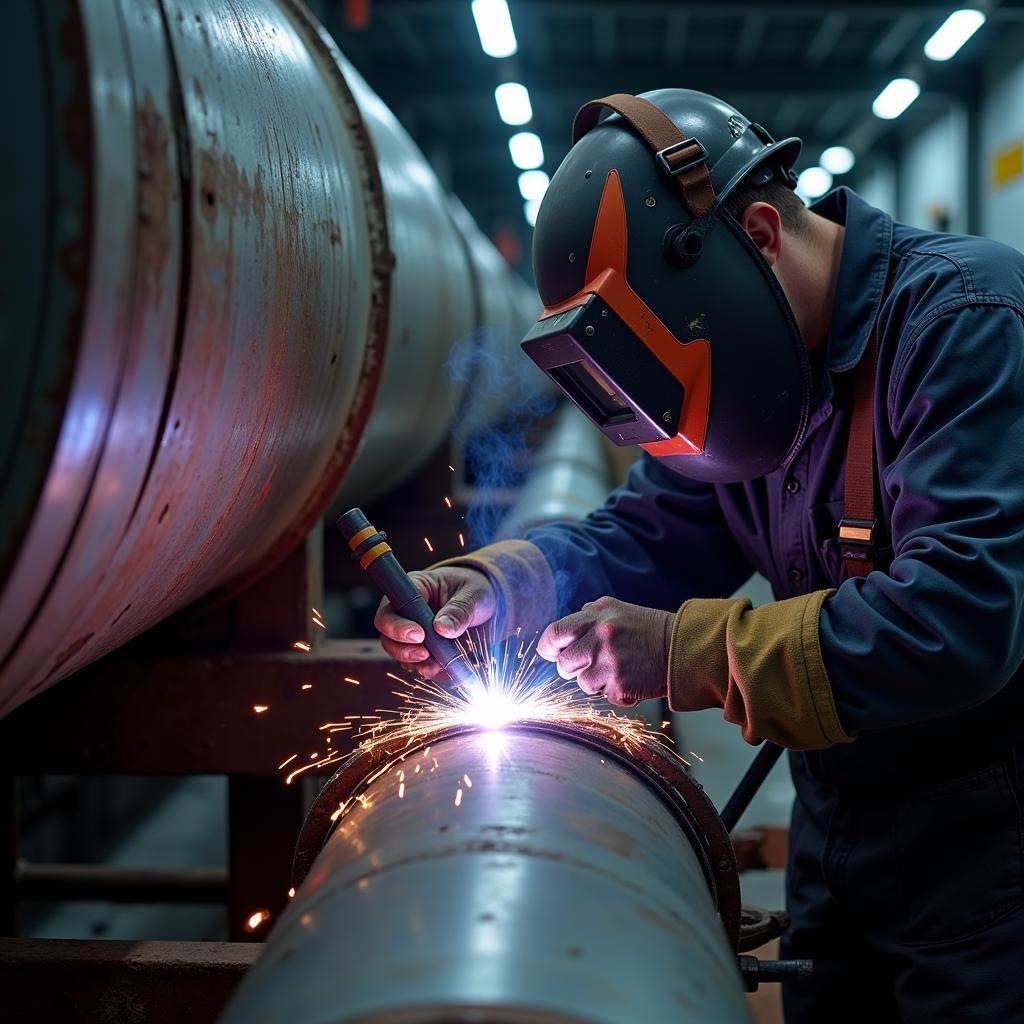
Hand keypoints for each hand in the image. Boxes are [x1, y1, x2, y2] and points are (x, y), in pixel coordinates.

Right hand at [374, 567, 496, 679]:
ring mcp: (416, 636)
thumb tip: (442, 629)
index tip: (419, 635)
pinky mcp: (428, 652)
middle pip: (388, 637)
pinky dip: (435, 672)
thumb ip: (460, 610)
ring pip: (403, 656)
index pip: (390, 610)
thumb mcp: (474, 594)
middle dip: (404, 650)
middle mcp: (408, 614)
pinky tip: (450, 670)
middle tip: (425, 654)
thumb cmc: (477, 589)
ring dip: (419, 665)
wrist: (491, 604)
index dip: (397, 627)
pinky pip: (424, 667)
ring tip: (439, 664)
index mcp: (414, 590)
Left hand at [537, 596, 673, 706]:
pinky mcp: (621, 686)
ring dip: (596, 680)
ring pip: (582, 683)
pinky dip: (615, 691)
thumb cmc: (647, 629)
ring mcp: (611, 663)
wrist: (682, 647)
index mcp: (597, 616)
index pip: (555, 633)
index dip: (549, 647)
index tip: (551, 652)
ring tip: (617, 668)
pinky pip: (604, 695)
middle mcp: (601, 638)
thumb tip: (560, 635)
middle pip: (563, 663)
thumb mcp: (616, 609)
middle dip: (572, 667)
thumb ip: (587, 616)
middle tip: (590, 663)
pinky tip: (630, 678)